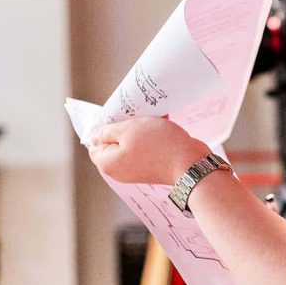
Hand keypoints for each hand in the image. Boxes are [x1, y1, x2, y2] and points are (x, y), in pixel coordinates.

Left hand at [88, 117, 209, 184]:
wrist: (190, 164)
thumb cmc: (159, 145)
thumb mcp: (128, 129)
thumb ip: (107, 131)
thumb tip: (95, 136)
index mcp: (108, 163)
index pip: (95, 143)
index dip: (105, 127)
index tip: (118, 115)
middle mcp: (119, 170)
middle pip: (114, 143)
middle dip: (125, 126)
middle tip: (136, 114)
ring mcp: (136, 170)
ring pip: (132, 143)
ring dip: (141, 129)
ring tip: (153, 117)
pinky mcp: (152, 167)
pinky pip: (146, 148)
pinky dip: (152, 136)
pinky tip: (162, 124)